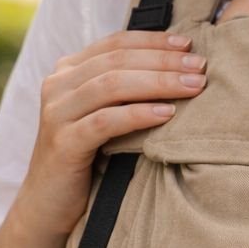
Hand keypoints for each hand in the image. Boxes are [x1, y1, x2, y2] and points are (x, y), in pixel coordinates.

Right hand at [17, 30, 206, 237]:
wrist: (48, 205)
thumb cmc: (87, 159)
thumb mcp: (102, 115)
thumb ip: (125, 90)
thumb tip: (181, 68)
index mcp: (68, 71)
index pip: (115, 43)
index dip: (154, 41)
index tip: (189, 46)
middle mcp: (57, 85)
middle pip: (118, 61)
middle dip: (164, 61)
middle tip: (200, 68)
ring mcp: (56, 113)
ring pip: (112, 85)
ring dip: (158, 83)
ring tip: (193, 87)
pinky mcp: (62, 143)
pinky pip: (105, 122)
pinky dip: (139, 115)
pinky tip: (167, 114)